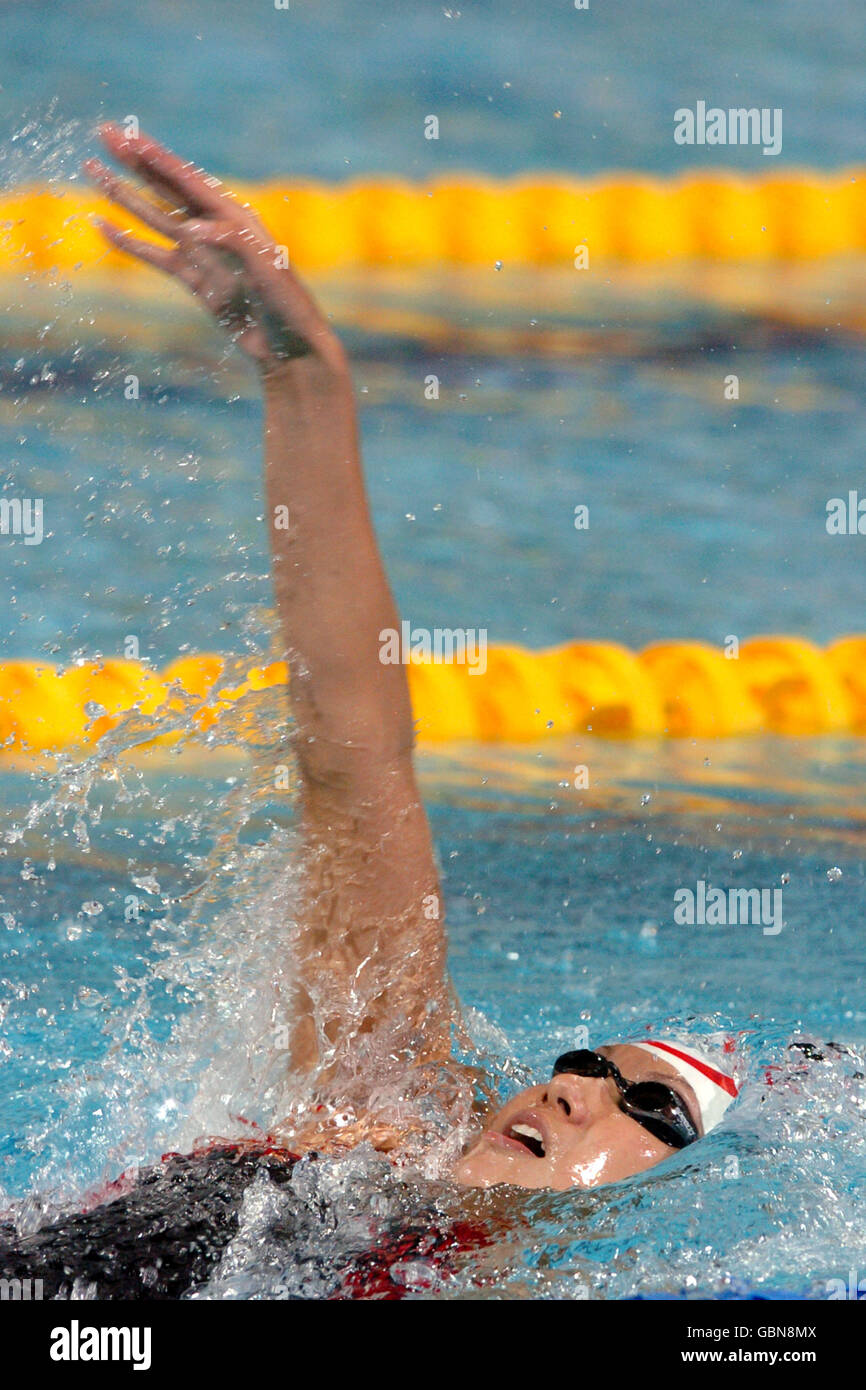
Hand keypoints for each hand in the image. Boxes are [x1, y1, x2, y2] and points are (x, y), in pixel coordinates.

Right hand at [83, 124, 345, 375]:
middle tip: (104, 133)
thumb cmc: (287, 306)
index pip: (188, 180)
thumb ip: (232, 244)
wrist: (290, 348)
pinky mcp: (195, 280)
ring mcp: (203, 254)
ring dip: (123, 194)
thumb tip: (190, 229)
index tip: (128, 137)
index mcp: (235, 218)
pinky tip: (102, 225)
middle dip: (136, 161)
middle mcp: (215, 228)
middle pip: (167, 187)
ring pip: (155, 216)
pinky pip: (154, 255)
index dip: (157, 158)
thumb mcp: (266, 272)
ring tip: (91, 169)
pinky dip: (128, 242)